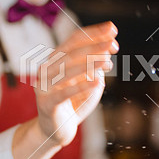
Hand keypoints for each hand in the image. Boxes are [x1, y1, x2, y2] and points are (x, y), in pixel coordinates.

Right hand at [35, 21, 117, 145]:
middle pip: (71, 52)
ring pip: (67, 70)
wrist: (57, 129)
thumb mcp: (90, 80)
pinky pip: (64, 93)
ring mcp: (44, 85)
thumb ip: (96, 65)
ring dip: (89, 64)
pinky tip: (97, 82)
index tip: (113, 29)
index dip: (94, 33)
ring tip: (108, 62)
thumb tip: (108, 46)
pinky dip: (81, 87)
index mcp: (57, 58)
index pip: (75, 39)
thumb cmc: (75, 101)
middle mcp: (47, 68)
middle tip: (114, 43)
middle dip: (94, 46)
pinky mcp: (47, 103)